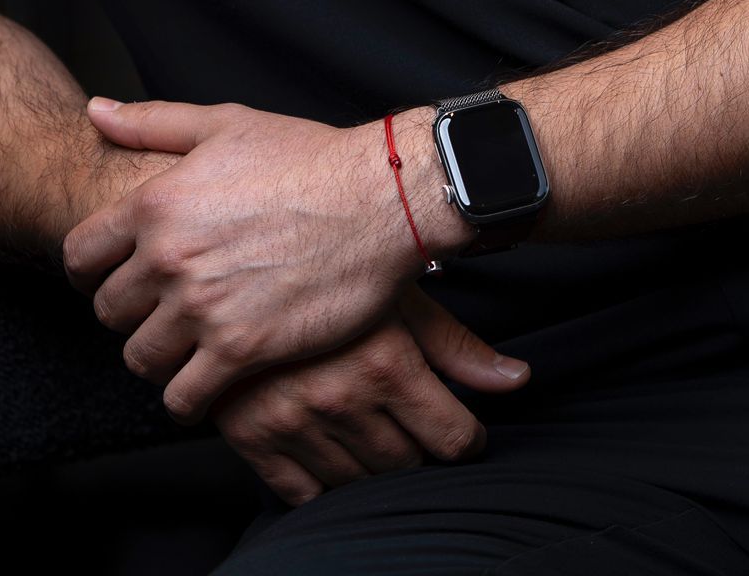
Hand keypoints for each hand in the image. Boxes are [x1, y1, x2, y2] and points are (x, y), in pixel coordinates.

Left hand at [63, 97, 458, 420]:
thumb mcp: (226, 125)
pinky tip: (207, 382)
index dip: (90, 270)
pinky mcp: (241, 350)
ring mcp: (204, 308)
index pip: (80, 255)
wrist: (379, 199)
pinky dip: (188, 398)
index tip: (113, 276)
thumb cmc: (308, 158)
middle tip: (160, 309)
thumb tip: (95, 110)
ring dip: (157, 356)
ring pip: (139, 358)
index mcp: (157, 202)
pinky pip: (183, 398)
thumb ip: (152, 123)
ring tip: (184, 345)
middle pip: (108, 311)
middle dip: (129, 312)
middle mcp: (170, 257)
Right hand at [209, 282, 530, 506]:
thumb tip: (518, 381)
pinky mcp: (251, 437)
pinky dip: (321, 481)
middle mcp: (342, 398)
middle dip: (419, 449)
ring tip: (369, 426)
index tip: (460, 429)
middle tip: (410, 421)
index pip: (453, 439)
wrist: (230, 256)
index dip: (466, 437)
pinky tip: (328, 446)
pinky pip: (302, 493)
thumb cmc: (326, 266)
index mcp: (386, 362)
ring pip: (360, 484)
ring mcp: (293, 422)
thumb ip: (456, 346)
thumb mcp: (398, 295)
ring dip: (372, 466)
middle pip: (409, 465)